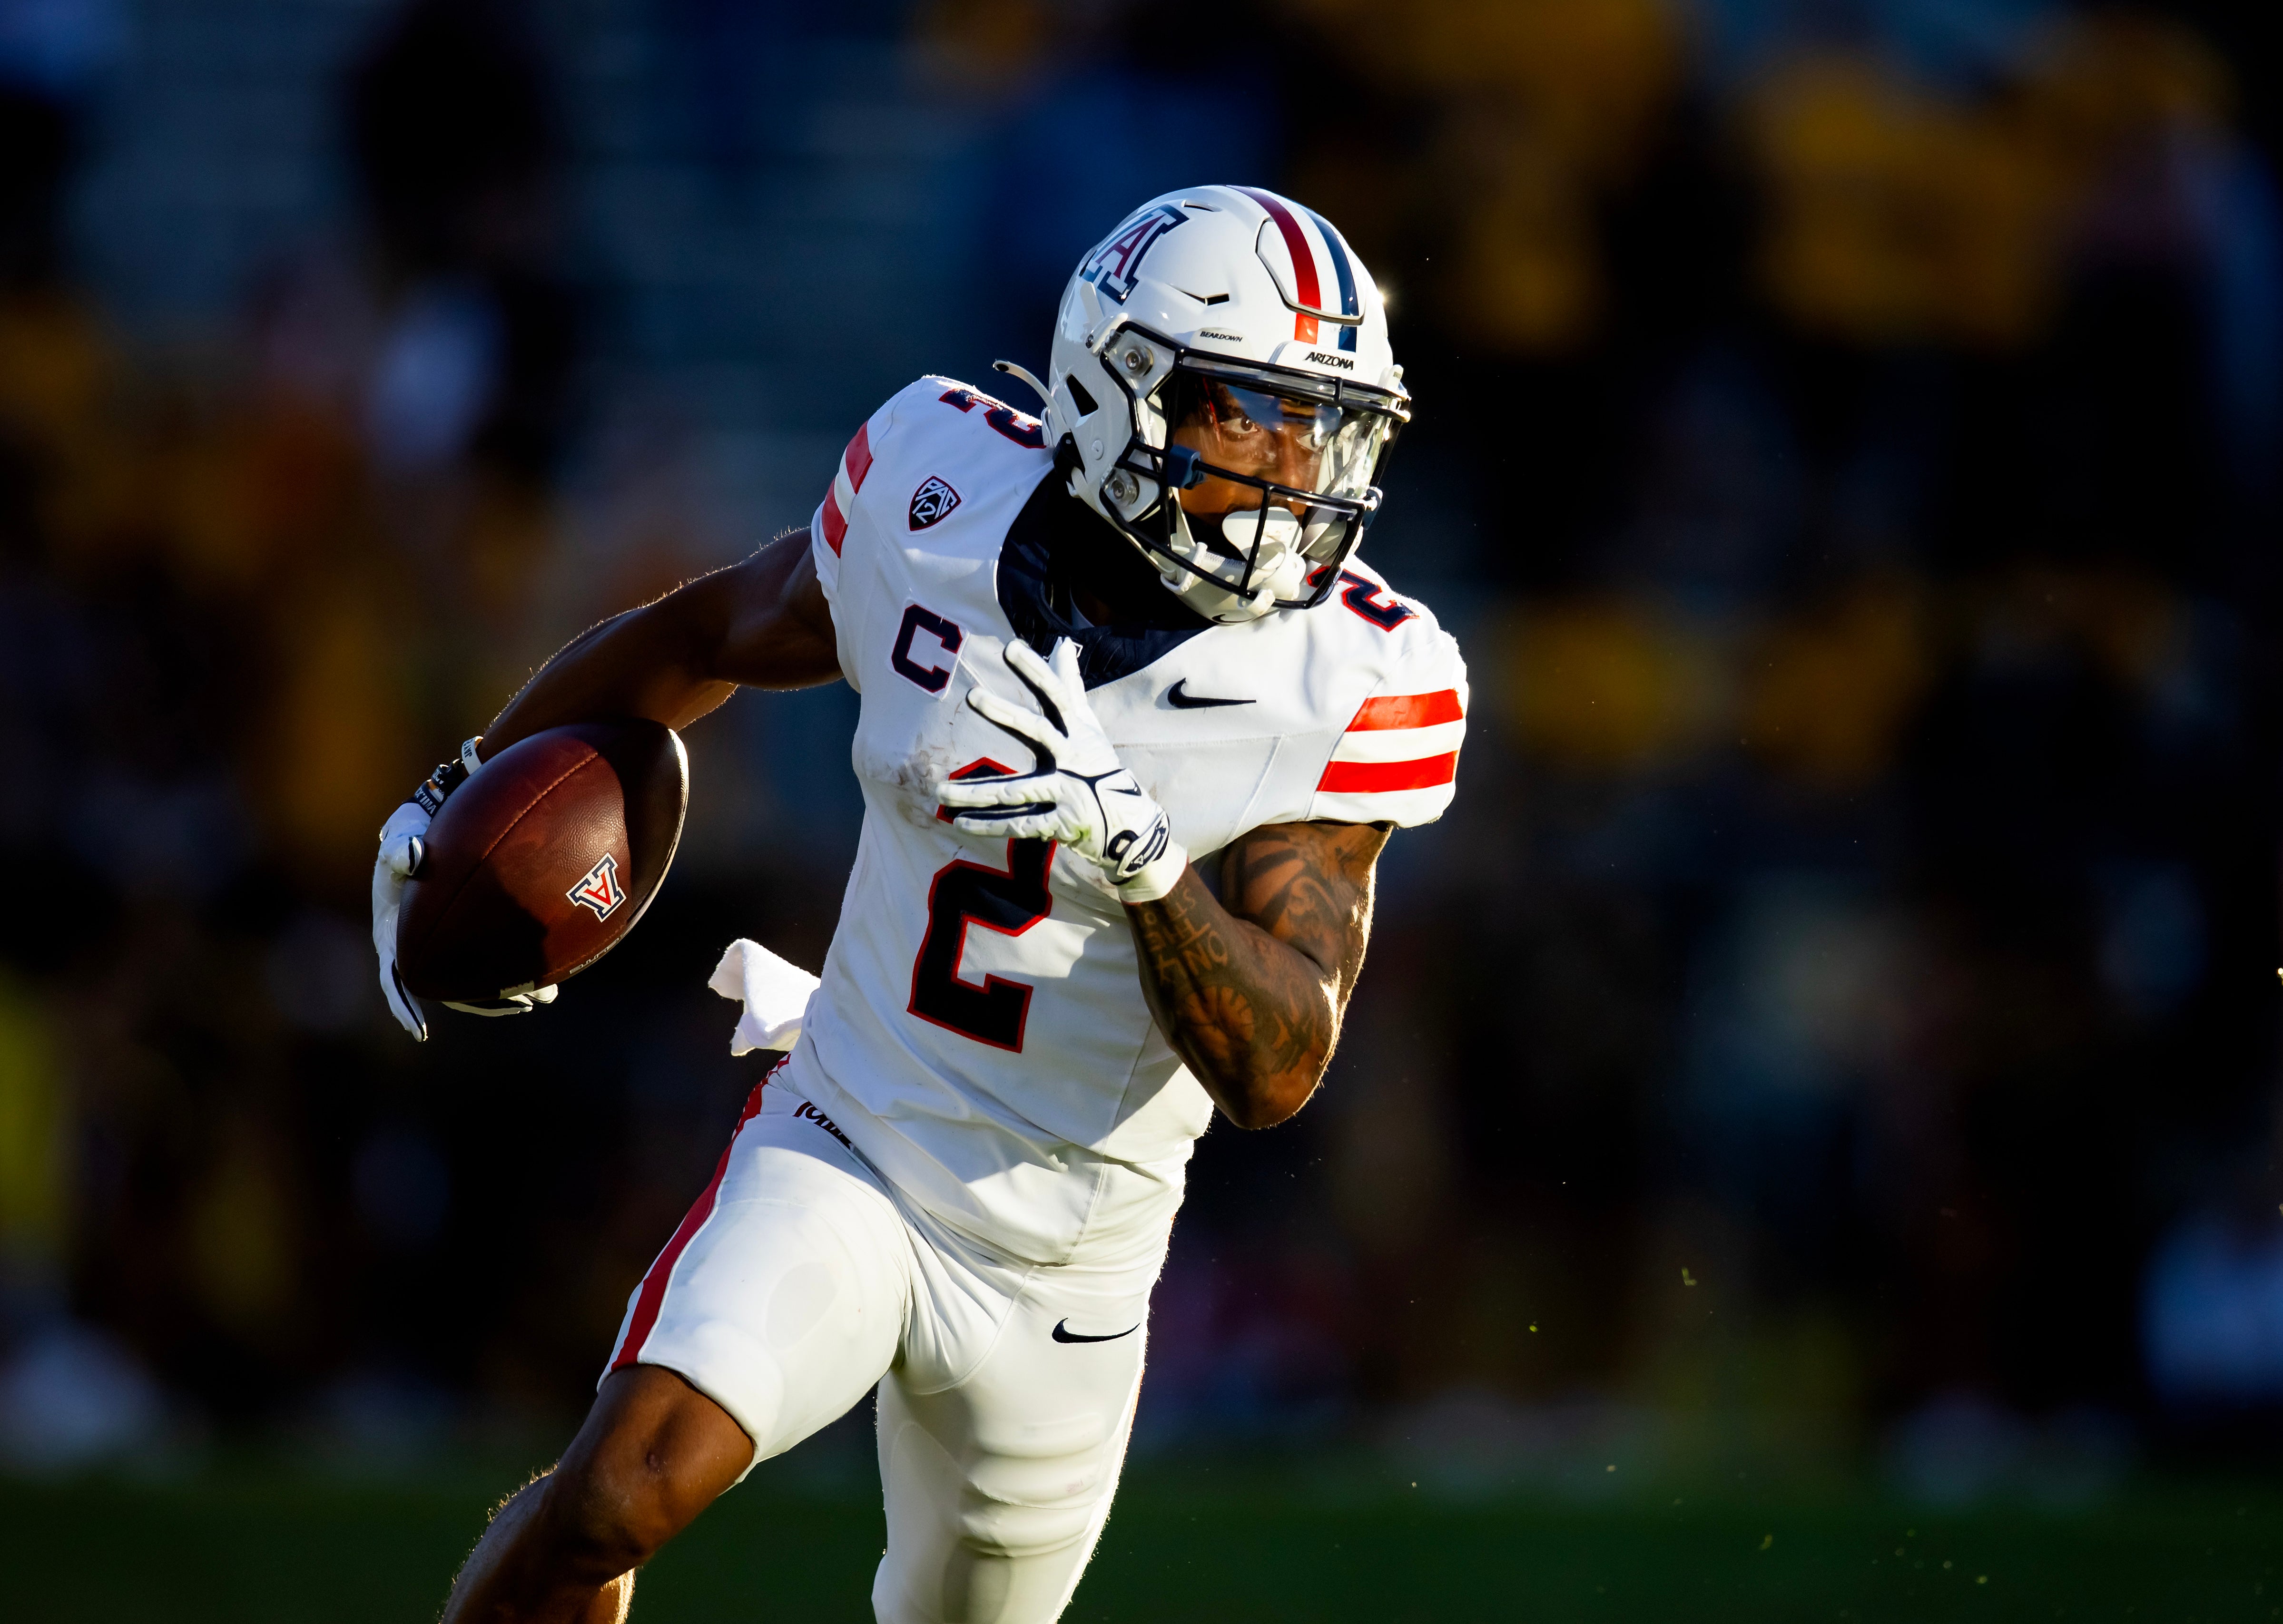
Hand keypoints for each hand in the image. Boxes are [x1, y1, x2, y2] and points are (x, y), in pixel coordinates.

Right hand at [371, 738, 563, 1038]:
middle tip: (521, 1005)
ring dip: (508, 991)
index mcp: (392, 929)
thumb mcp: (403, 829)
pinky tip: (551, 973)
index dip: (403, 1003)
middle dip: (481, 1001)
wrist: (438, 818)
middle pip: (448, 986)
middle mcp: (420, 942)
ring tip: (545, 996)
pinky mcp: (475, 930)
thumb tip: (414, 856)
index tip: (419, 1029)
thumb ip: (402, 843)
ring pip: (476, 977)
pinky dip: (518, 967)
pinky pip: (496, 956)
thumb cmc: (415, 828)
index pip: (394, 975)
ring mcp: (449, 940)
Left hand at [937, 639, 1186, 901]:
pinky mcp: (1061, 823)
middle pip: (1037, 730)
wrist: (1130, 825)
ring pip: (1015, 791)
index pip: (1057, 695)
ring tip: (938, 791)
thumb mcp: (1088, 726)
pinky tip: (959, 823)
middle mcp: (1072, 759)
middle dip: (1006, 713)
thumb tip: (1060, 644)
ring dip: (975, 793)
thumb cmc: (1099, 767)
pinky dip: (989, 825)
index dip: (1036, 671)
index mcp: (1077, 733)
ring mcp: (1067, 792)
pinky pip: (1019, 825)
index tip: (1010, 647)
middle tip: (973, 695)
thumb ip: (1070, 687)